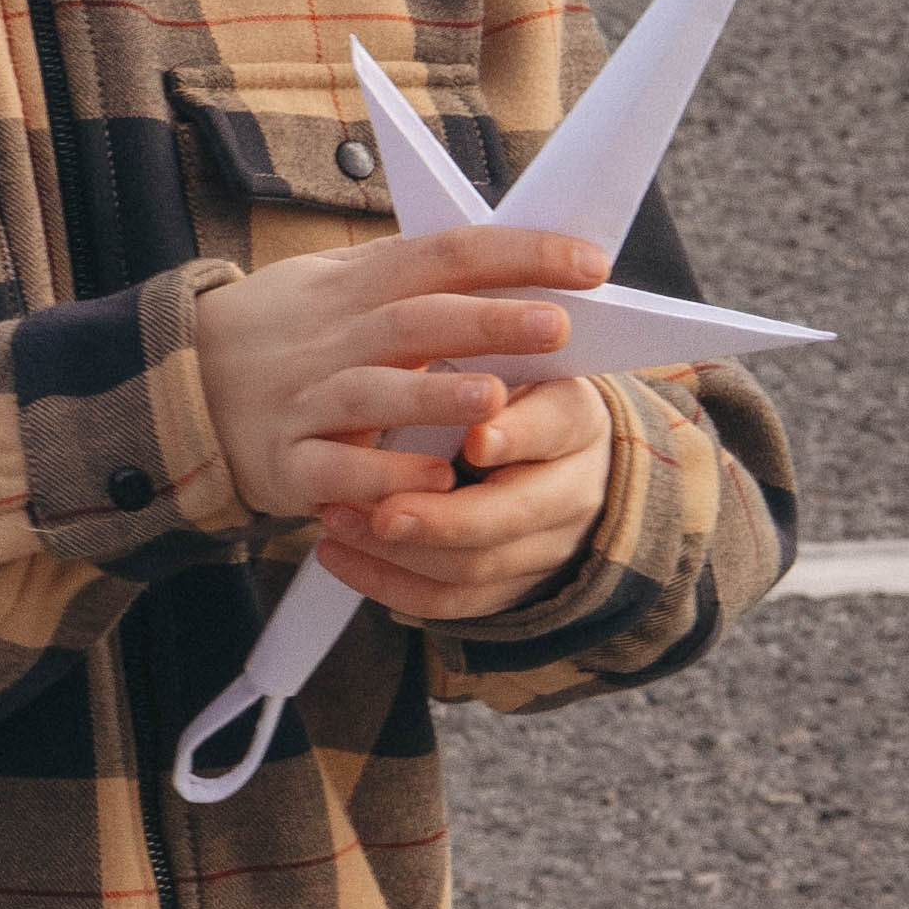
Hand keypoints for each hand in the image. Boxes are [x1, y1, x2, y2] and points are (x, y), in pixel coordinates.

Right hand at [190, 225, 608, 526]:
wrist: (171, 382)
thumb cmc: (279, 332)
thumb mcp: (331, 282)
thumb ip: (407, 275)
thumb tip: (509, 257)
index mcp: (354, 285)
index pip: (445, 254)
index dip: (518, 254)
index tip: (590, 262)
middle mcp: (331, 338)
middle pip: (415, 320)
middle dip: (487, 320)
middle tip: (557, 324)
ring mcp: (304, 401)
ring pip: (373, 394)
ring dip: (434, 397)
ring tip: (495, 397)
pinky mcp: (285, 464)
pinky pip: (337, 472)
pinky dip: (384, 476)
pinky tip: (436, 481)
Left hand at [314, 374, 616, 624]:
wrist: (545, 451)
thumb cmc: (508, 385)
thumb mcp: (510, 356)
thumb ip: (482, 347)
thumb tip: (450, 306)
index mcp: (575, 419)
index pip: (556, 428)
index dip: (518, 436)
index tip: (475, 437)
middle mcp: (570, 490)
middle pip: (514, 516)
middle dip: (446, 520)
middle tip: (384, 511)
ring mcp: (539, 546)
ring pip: (475, 567)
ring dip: (400, 552)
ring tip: (334, 519)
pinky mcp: (503, 586)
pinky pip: (446, 602)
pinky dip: (387, 583)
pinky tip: (335, 553)